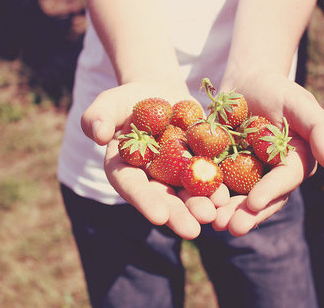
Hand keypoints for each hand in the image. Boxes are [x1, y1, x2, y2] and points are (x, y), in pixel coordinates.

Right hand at [81, 82, 217, 238]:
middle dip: (177, 214)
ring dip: (199, 206)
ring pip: (187, 194)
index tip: (158, 217)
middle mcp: (149, 179)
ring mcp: (174, 175)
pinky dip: (216, 188)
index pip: (131, 186)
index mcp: (124, 169)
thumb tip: (96, 135)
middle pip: (162, 198)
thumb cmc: (128, 100)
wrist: (158, 94)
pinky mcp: (196, 165)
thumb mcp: (110, 103)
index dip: (144, 201)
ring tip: (213, 215)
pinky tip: (226, 197)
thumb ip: (98, 116)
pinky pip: (206, 178)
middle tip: (192, 230)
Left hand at [213, 72, 323, 235]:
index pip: (285, 180)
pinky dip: (205, 194)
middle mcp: (271, 176)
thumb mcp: (300, 102)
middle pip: (261, 198)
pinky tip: (192, 204)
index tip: (255, 202)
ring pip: (237, 197)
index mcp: (294, 164)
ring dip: (225, 211)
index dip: (271, 192)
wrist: (246, 83)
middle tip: (232, 227)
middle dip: (247, 214)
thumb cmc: (278, 89)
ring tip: (212, 223)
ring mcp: (246, 175)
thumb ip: (321, 129)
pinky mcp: (223, 169)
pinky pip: (214, 183)